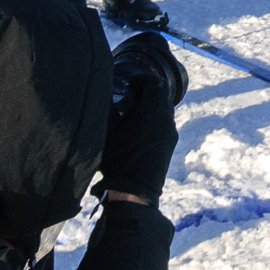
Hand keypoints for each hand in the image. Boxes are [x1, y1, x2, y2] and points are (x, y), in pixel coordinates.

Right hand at [97, 33, 186, 203]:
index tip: (128, 82)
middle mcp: (166, 120)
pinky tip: (137, 129)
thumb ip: (107, 110)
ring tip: (130, 112)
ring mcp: (170, 134)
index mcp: (153, 112)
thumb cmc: (118, 160)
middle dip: (145, 92)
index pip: (153, 83)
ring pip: (163, 111)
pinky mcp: (169, 145)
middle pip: (160, 96)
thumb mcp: (107, 131)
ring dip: (149, 107)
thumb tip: (99, 93)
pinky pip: (163, 124)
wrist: (134, 191)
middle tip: (127, 95)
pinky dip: (153, 120)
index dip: (141, 78)